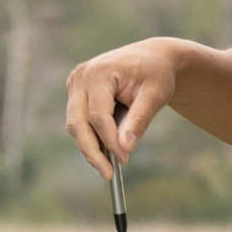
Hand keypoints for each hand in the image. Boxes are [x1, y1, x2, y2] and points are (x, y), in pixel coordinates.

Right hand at [65, 39, 176, 173]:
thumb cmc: (156, 74)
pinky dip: (92, 138)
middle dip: (91, 151)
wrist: (152, 57)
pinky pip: (79, 122)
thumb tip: (124, 150)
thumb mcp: (154, 96)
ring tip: (109, 167)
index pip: (98, 115)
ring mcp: (75, 84)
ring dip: (91, 147)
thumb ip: (138, 121)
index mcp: (99, 72)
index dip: (109, 140)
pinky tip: (107, 152)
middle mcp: (81, 76)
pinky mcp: (77, 94)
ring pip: (75, 125)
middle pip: (77, 122)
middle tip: (108, 174)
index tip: (125, 159)